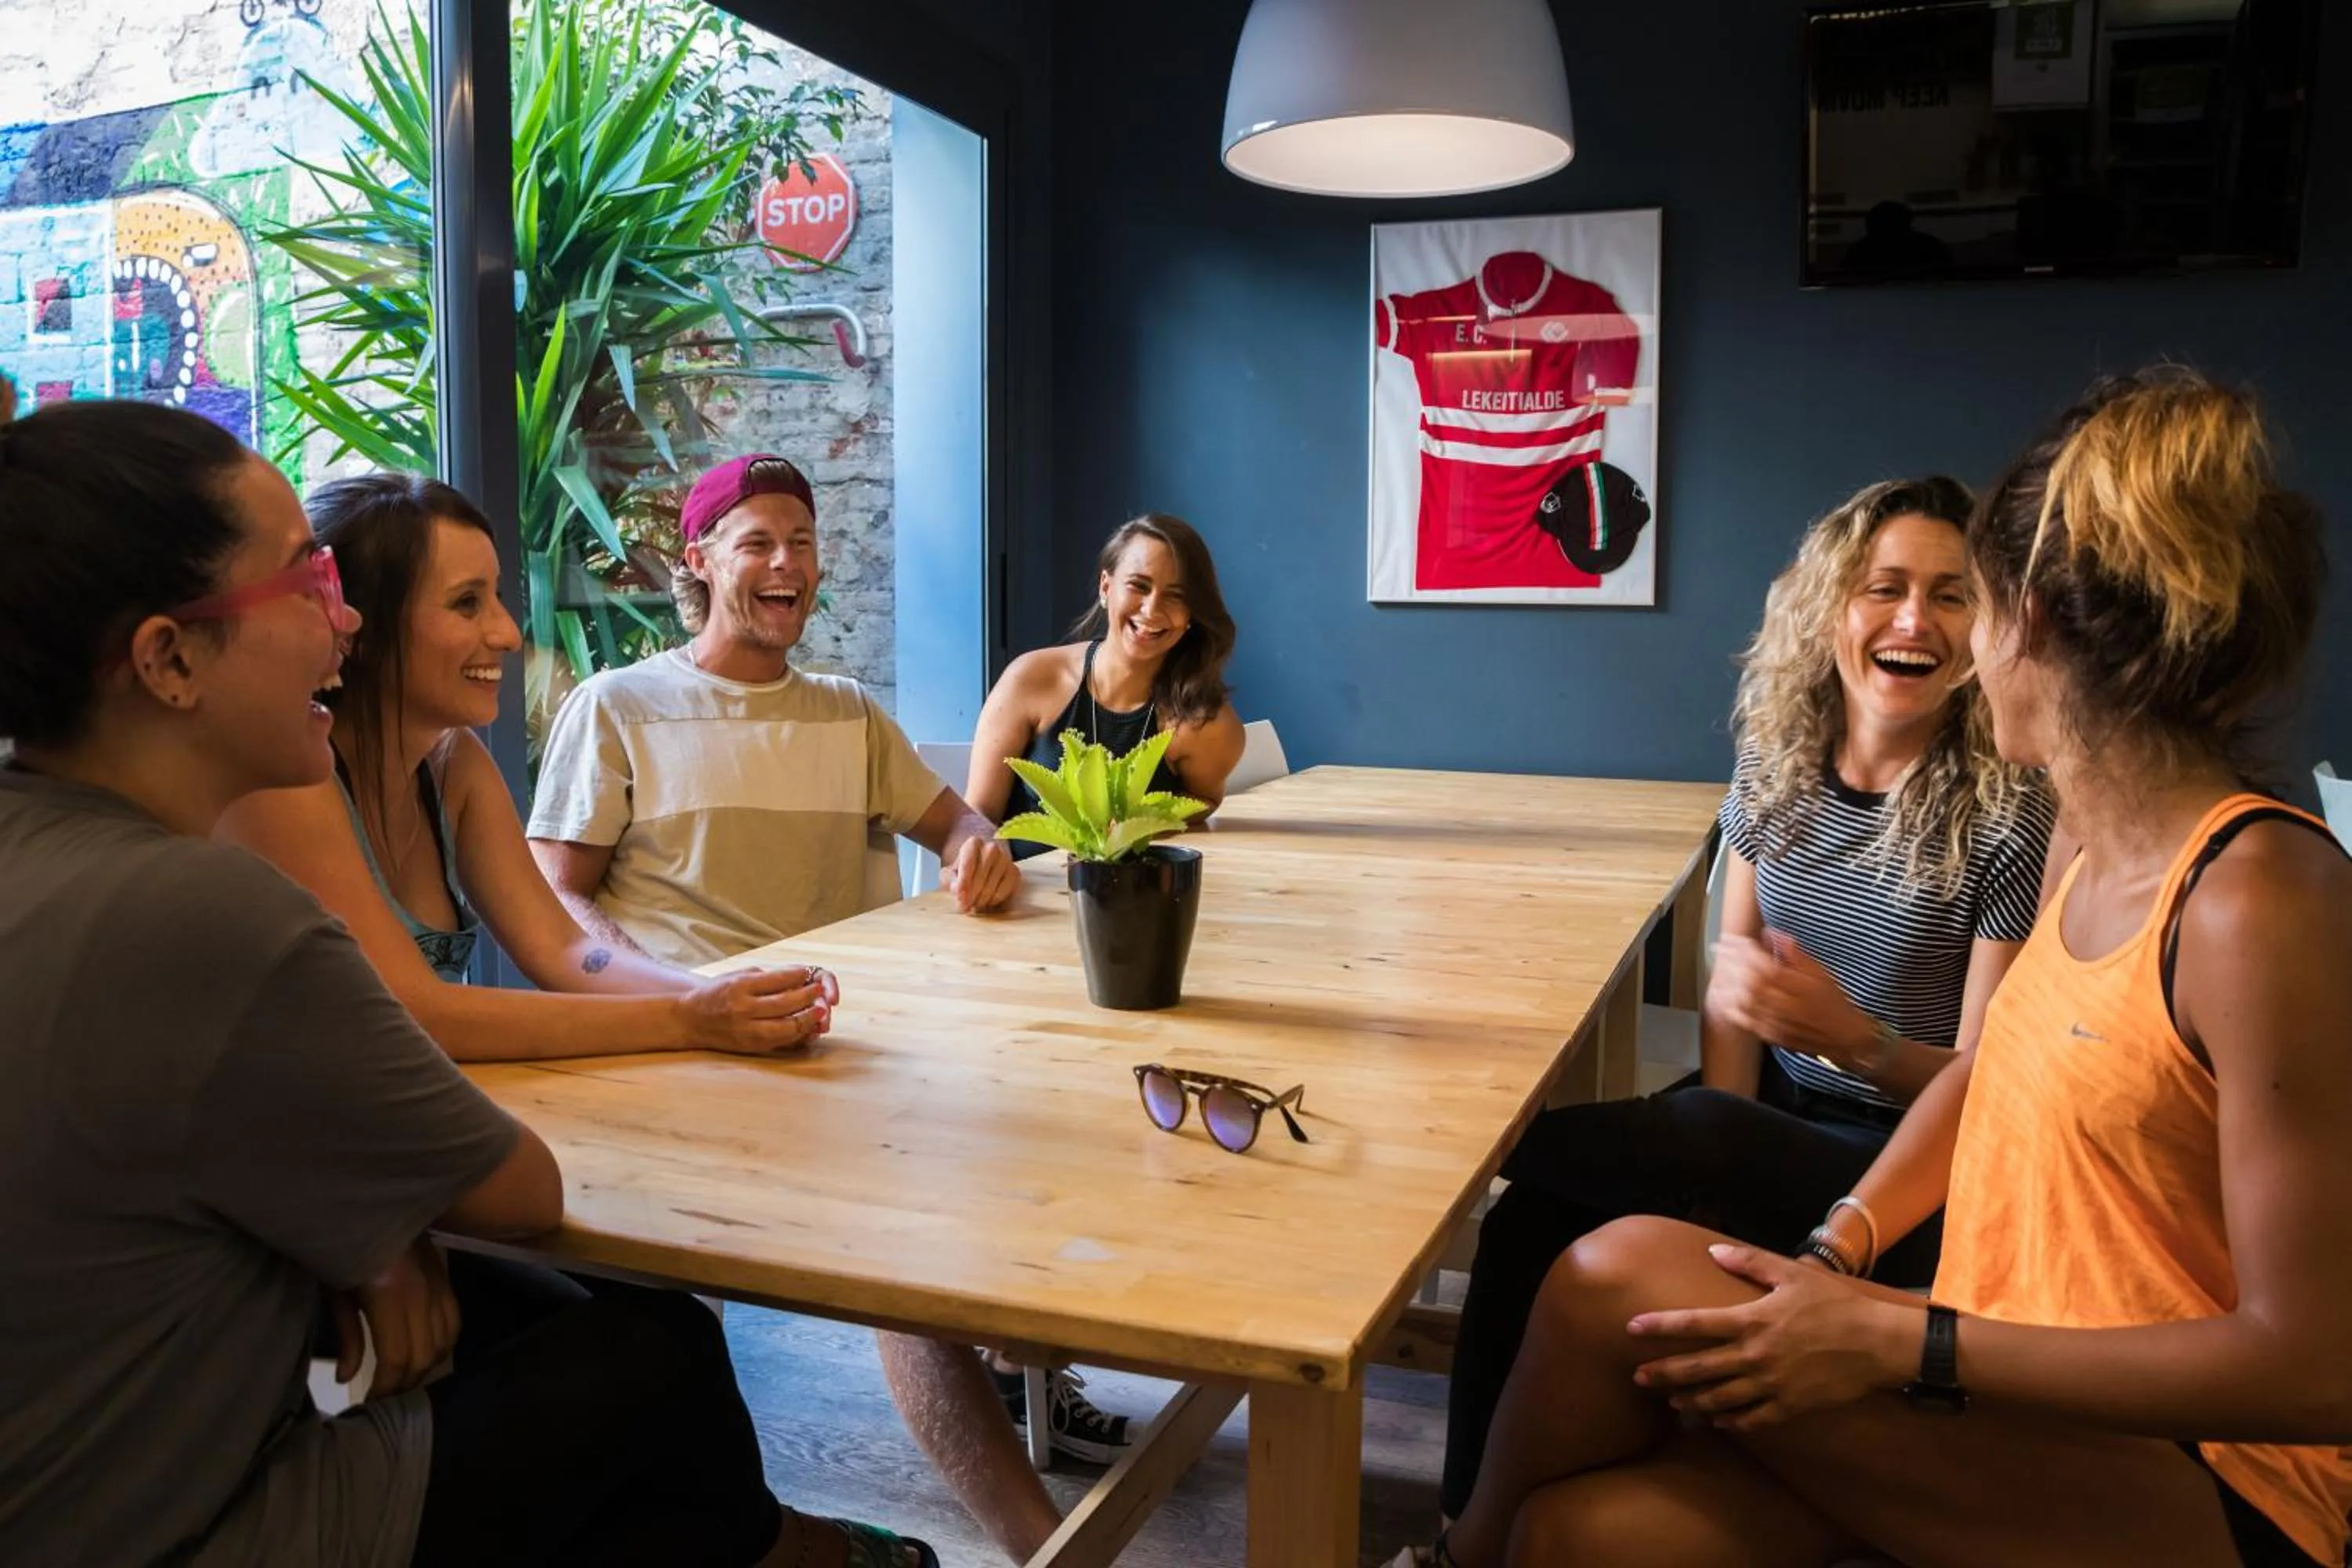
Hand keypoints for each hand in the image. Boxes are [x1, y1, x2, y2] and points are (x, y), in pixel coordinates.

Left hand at [333, 1236, 458, 1399]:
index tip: (370, 1401)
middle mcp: (421, 1292)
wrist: (370, 1205)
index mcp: (388, 1295)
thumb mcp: (335, 1293)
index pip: (396, 1357)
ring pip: (444, 1342)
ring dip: (425, 1366)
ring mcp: (438, 1284)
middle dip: (404, 1383)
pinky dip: (445, 1344)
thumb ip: (347, 1337)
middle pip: (424, 1355)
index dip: (385, 1387)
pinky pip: (455, 1321)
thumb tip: (347, 1378)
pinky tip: (427, 1352)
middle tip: (385, 1396)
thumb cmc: (342, 1248)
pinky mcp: (446, 1278)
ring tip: (403, 1377)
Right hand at [678, 965, 839, 1055]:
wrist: (691, 1020)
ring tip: (822, 1011)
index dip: (798, 977)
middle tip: (821, 991)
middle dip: (808, 997)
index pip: (776, 981)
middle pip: (784, 1005)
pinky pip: (781, 1041)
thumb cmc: (718, 993)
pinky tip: (809, 1027)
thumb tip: (801, 977)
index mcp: (739, 987)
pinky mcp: (751, 1046)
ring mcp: (747, 1031)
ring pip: (786, 1027)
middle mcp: (743, 1010)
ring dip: (808, 1019)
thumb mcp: (738, 976)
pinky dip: (798, 1034)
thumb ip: (767, 978)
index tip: (809, 973)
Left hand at [944, 835, 1018, 912]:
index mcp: (973, 843)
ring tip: (973, 905)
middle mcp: (991, 848)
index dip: (963, 883)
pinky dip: (993, 900)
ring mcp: (1005, 859)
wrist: (982, 863)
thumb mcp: (951, 872)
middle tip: (964, 907)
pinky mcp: (1015, 872)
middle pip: (980, 877)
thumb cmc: (964, 870)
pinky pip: (1003, 892)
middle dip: (971, 895)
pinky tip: (986, 901)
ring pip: (991, 887)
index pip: (968, 864)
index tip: (959, 897)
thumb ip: (950, 881)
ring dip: (980, 900)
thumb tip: (958, 891)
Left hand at [1626, 1244, 1916, 1428]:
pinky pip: (1752, 1419)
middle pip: (1698, 1368)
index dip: (1659, 1326)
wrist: (1877, 1344)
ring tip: (1671, 1401)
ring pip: (1720, 1399)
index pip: (1694, 1324)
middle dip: (1664, 1374)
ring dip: (1691, 1401)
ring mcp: (1772, 1384)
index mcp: (1752, 1319)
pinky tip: (1717, 1421)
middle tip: (1637, 1378)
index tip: (1631, 1328)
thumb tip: (1712, 1250)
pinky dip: (1731, 1422)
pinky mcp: (1790, 1406)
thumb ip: (1749, 1262)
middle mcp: (1756, 1355)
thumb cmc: (1834, 1304)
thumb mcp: (1791, 1274)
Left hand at [1708, 930, 1876, 1066]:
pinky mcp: (1771, 1035)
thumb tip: (1771, 934)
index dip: (1744, 950)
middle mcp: (1784, 1004)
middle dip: (1731, 963)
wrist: (1845, 1036)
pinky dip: (1731, 1007)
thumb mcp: (1820, 971)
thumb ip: (1794, 953)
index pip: (1763, 964)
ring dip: (1727, 983)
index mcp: (1797, 985)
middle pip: (1749, 981)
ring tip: (1718, 968)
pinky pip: (1745, 1021)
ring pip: (1743, 1002)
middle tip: (1719, 949)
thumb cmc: (1833, 1002)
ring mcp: (1776, 1022)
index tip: (1732, 939)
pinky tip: (1723, 996)